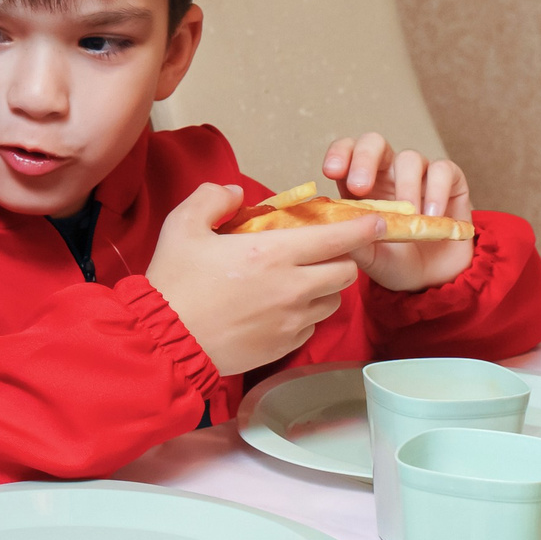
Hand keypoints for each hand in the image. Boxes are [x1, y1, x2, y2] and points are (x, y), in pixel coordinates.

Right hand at [145, 183, 384, 375]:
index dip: (363, 228)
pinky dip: (306, 314)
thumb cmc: (174, 283)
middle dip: (342, 258)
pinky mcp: (284, 346)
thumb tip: (236, 194)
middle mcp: (291, 288)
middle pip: (346, 272)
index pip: (337, 238)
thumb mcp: (182, 226)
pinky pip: (312, 326)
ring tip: (300, 280)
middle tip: (323, 251)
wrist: (164, 341)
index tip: (376, 222)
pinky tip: (281, 307)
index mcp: (272, 253)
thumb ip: (213, 199)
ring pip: (332, 300)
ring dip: (325, 287)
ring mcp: (291, 321)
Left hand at [322, 133, 474, 292]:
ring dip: (406, 185)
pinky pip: (443, 170)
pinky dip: (437, 191)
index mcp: (360, 184)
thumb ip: (354, 241)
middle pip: (374, 142)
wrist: (432, 280)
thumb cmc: (394, 262)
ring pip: (409, 157)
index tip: (331, 172)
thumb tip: (335, 229)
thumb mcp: (369, 258)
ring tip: (410, 215)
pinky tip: (432, 216)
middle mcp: (388, 172)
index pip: (346, 152)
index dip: (339, 154)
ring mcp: (419, 173)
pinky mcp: (450, 180)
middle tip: (360, 187)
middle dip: (364, 159)